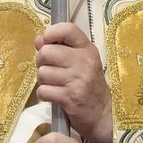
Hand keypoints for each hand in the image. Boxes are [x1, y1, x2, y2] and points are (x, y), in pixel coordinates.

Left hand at [36, 23, 112, 142]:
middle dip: (41, 62)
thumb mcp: (82, 61)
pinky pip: (43, 91)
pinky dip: (44, 94)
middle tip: (50, 69)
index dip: (51, 33)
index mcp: (87, 48)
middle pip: (46, 52)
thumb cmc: (90, 84)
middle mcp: (83, 61)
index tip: (45, 41)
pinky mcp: (70, 97)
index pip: (68, 29)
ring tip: (55, 84)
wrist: (104, 113)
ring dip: (43, 80)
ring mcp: (77, 79)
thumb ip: (61, 48)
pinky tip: (55, 95)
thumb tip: (38, 40)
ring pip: (42, 72)